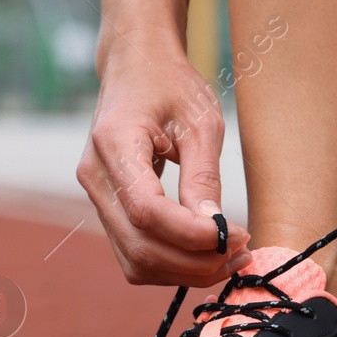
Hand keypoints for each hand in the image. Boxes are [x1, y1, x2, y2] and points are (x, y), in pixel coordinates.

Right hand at [76, 39, 251, 285]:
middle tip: (241, 253)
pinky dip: (171, 262)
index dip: (191, 235)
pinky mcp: (108, 205)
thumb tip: (215, 228)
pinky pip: (134, 251)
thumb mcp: (201, 121)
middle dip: (194, 262)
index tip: (234, 235)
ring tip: (230, 257)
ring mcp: (97, 194)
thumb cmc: (171, 84)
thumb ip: (204, 176)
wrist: (136, 66)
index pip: (147, 210)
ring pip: (134, 259)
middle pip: (138, 246)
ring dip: (184, 270)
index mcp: (114, 144)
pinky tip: (206, 253)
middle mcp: (95, 176)